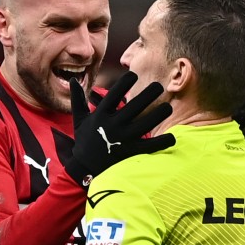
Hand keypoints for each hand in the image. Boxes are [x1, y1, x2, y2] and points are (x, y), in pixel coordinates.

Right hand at [67, 71, 174, 185]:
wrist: (83, 169)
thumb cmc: (84, 142)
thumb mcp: (79, 120)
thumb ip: (77, 100)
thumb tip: (72, 80)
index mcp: (100, 115)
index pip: (114, 94)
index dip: (125, 82)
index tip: (134, 75)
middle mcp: (112, 125)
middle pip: (134, 106)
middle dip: (148, 94)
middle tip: (159, 85)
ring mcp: (122, 139)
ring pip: (145, 124)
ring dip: (158, 114)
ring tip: (168, 107)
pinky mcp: (130, 153)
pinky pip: (149, 146)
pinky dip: (162, 142)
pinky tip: (172, 137)